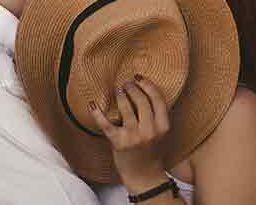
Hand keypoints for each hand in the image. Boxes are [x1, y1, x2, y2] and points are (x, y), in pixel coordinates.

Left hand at [89, 76, 169, 192]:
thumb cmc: (152, 152)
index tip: (139, 78)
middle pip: (141, 100)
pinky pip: (106, 124)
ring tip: (118, 90)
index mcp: (163, 127)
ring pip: (125, 108)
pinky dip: (97, 113)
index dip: (147, 84)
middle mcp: (149, 131)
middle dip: (132, 88)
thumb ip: (156, 115)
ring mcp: (134, 137)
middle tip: (126, 84)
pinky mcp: (119, 143)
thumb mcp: (161, 133)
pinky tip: (92, 104)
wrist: (145, 178)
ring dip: (120, 95)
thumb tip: (144, 89)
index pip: (157, 98)